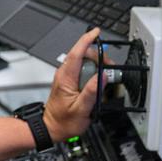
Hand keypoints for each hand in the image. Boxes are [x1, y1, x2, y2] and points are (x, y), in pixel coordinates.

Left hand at [43, 26, 100, 142]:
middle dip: (98, 57)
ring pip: (84, 62)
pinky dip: (93, 73)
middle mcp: (64, 74)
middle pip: (83, 55)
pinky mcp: (70, 81)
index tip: (96, 33)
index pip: (76, 53)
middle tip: (109, 70)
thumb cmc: (63, 121)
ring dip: (97, 67)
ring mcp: (67, 76)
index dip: (86, 40)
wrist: (51, 127)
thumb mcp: (81, 109)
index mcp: (66, 78)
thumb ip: (92, 92)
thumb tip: (102, 76)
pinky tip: (97, 84)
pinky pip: (83, 71)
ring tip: (104, 81)